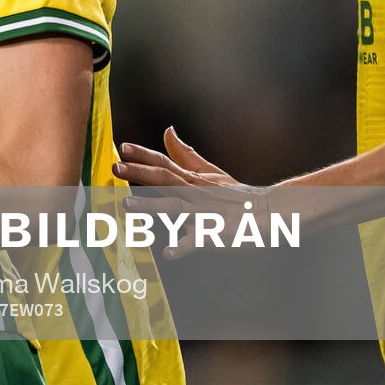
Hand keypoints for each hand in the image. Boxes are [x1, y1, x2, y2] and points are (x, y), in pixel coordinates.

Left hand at [114, 127, 264, 259]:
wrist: (270, 213)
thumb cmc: (237, 196)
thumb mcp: (211, 172)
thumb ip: (186, 155)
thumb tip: (168, 131)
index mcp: (193, 180)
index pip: (165, 163)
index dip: (143, 155)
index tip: (121, 147)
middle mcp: (195, 193)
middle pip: (164, 179)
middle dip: (138, 172)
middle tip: (114, 167)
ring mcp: (204, 213)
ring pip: (173, 207)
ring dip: (149, 206)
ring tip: (125, 206)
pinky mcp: (215, 234)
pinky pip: (197, 241)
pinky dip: (183, 247)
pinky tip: (168, 253)